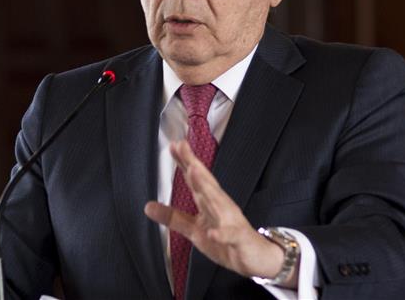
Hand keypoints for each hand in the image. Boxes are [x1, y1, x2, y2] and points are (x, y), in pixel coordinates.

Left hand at [144, 141, 296, 286]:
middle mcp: (221, 207)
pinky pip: (229, 236)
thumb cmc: (227, 241)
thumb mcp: (194, 230)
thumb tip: (147, 206)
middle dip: (194, 165)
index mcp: (210, 203)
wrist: (257, 259)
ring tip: (194, 172)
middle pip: (206, 183)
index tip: (173, 145)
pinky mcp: (239, 240)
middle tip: (182, 147)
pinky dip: (221, 234)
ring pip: (218, 203)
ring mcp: (231, 222)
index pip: (195, 180)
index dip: (184, 162)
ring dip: (207, 187)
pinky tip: (212, 233)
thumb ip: (173, 217)